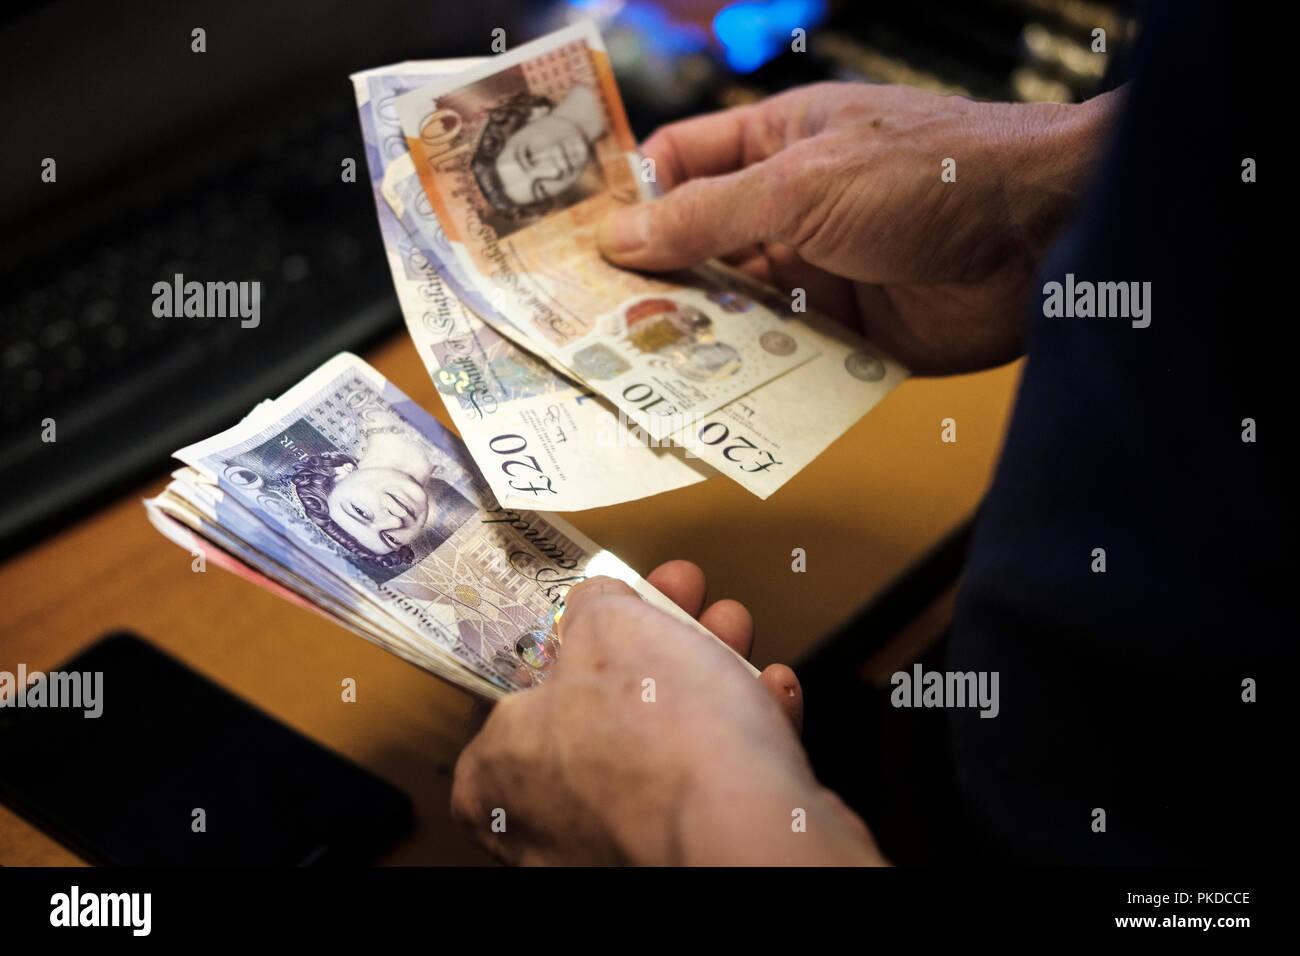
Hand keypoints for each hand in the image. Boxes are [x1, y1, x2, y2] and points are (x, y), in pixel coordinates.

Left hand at [451, 560, 884, 864]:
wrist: (749, 832)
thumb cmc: (662, 740)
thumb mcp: (612, 623)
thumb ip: (593, 607)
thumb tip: (599, 604)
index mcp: (496, 772)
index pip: (512, 688)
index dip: (567, 628)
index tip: (604, 599)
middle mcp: (545, 823)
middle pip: (599, 707)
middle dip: (654, 640)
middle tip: (682, 599)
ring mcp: (616, 846)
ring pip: (661, 743)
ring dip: (706, 675)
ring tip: (732, 630)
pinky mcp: (684, 854)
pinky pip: (707, 785)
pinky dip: (738, 738)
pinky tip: (768, 693)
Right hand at [598, 82, 1119, 373]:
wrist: (1045, 238)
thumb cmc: (933, 173)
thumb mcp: (803, 184)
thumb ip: (707, 216)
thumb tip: (620, 236)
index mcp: (773, 147)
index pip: (676, 169)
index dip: (625, 204)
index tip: (570, 250)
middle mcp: (786, 211)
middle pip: (694, 249)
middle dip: (646, 285)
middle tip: (584, 328)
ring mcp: (815, 276)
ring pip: (731, 312)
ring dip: (690, 340)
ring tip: (628, 373)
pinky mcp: (844, 336)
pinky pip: (778, 360)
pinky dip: (743, 379)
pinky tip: (701, 401)